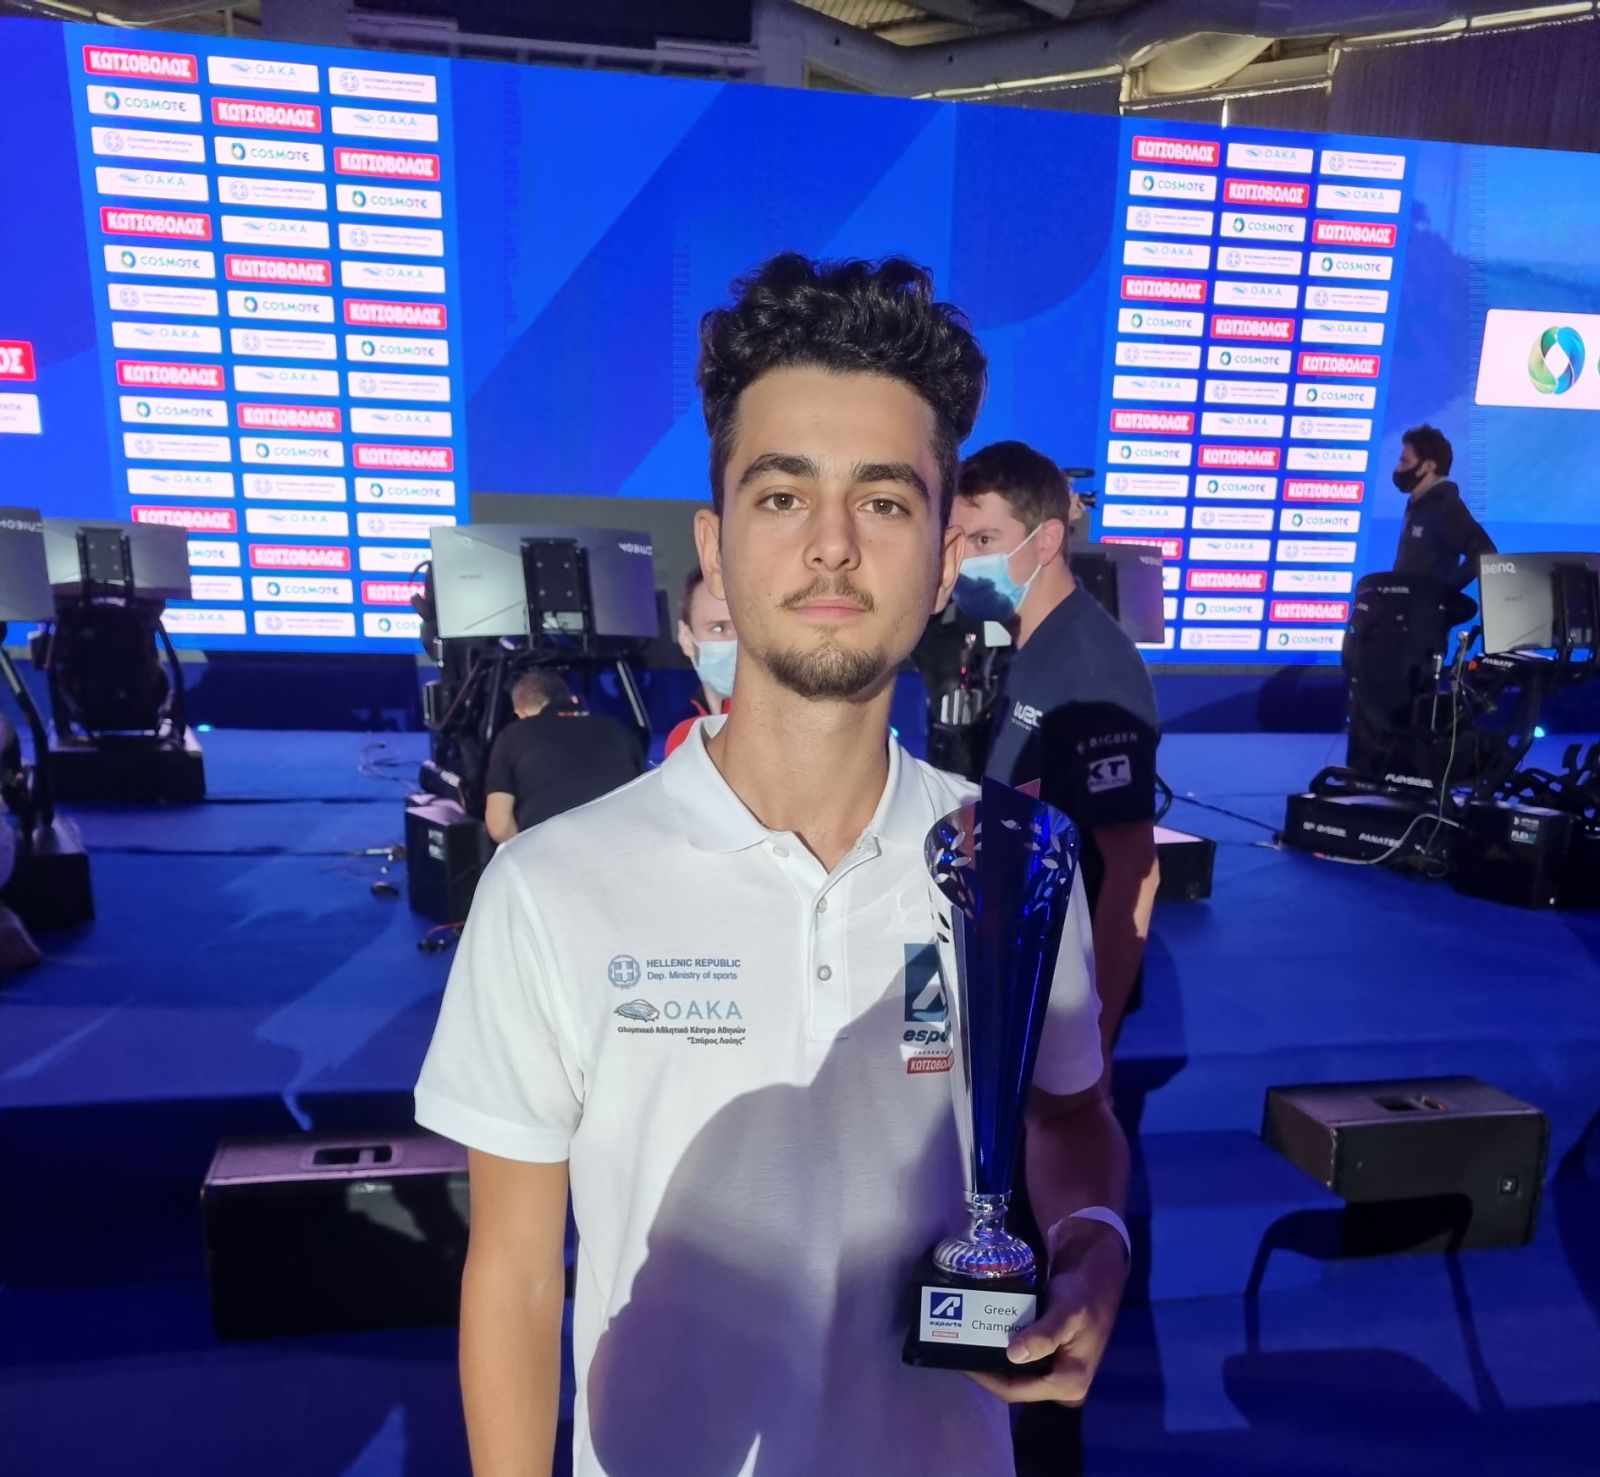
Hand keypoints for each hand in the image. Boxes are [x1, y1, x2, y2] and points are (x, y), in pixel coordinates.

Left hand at [964, 1220, 1127, 1405]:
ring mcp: (1056, 1368)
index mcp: (1069, 1383)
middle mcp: (1062, 1383)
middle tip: (960, 1345)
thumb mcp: (1067, 1312)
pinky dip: (1004, 1346)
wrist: (1098, 1272)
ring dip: (993, 1356)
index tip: (961, 1359)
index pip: (1016, 1391)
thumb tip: (1014, 1356)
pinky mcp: (1050, 1352)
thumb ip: (1044, 1335)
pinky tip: (986, 1331)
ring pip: (1016, 1370)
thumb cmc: (1085, 1293)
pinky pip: (1022, 1356)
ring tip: (967, 1338)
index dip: (986, 1379)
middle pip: (1014, 1384)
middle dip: (987, 1368)